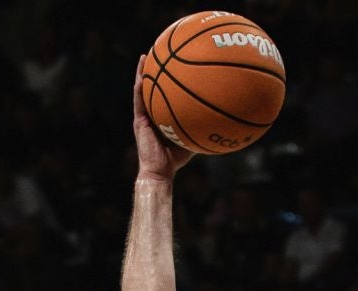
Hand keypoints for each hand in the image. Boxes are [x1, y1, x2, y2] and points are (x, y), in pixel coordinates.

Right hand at [133, 55, 193, 181]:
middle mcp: (151, 113)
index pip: (164, 93)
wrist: (159, 171)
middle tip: (159, 52)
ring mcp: (143, 116)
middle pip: (152, 87)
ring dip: (143, 72)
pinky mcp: (138, 121)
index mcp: (161, 116)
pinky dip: (139, 86)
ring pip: (142, 89)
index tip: (174, 63)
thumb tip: (219, 123)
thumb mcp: (192, 140)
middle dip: (155, 70)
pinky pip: (138, 99)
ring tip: (146, 55)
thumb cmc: (175, 160)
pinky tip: (142, 73)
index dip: (167, 79)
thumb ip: (201, 129)